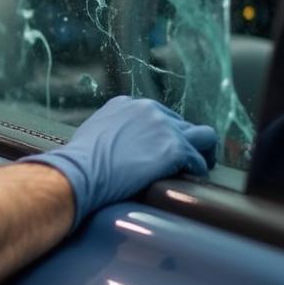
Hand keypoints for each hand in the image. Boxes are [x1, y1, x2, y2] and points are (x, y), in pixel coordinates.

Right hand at [22, 96, 217, 230]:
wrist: (81, 169)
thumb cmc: (80, 159)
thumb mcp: (94, 130)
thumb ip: (112, 129)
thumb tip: (114, 143)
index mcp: (129, 104)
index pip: (160, 115)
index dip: (164, 134)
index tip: (162, 149)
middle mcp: (149, 109)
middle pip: (182, 123)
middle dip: (183, 142)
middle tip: (182, 162)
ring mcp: (164, 127)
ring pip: (203, 136)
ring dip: (202, 152)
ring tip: (199, 167)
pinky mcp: (174, 148)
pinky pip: (199, 160)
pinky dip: (197, 171)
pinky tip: (189, 180)